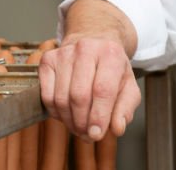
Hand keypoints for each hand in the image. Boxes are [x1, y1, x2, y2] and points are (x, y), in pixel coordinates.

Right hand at [38, 0, 140, 141]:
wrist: (94, 40)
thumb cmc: (112, 68)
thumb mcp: (128, 85)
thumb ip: (125, 108)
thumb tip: (117, 128)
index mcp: (111, 53)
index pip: (102, 89)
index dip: (99, 116)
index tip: (96, 134)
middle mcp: (86, 48)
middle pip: (79, 96)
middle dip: (82, 122)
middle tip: (88, 134)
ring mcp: (64, 53)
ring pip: (61, 98)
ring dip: (69, 120)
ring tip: (79, 126)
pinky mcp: (47, 60)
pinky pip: (47, 96)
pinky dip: (56, 112)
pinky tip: (67, 113)